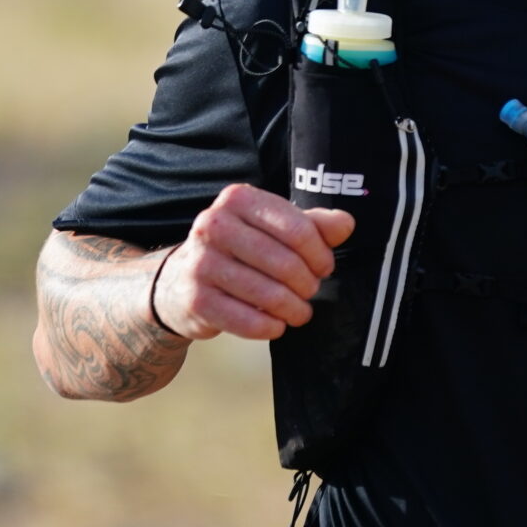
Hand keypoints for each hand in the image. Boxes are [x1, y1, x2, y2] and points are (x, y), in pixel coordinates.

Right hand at [151, 184, 356, 341]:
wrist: (180, 281)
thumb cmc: (239, 250)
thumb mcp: (273, 228)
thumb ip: (313, 224)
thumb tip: (346, 224)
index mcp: (237, 199)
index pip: (298, 229)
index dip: (320, 254)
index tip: (325, 267)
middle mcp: (213, 225)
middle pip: (285, 263)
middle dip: (307, 284)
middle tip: (310, 292)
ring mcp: (200, 263)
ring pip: (269, 294)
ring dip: (293, 309)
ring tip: (299, 312)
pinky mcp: (196, 299)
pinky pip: (248, 320)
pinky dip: (270, 327)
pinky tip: (276, 325)